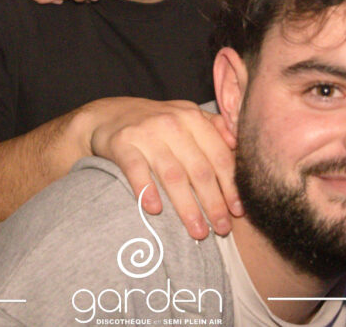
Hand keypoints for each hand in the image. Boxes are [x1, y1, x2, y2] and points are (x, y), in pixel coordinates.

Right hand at [80, 97, 240, 239]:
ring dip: (187, 207)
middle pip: (199, 169)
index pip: (219, 155)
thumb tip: (238, 146)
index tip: (238, 211)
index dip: (230, 185)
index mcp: (193, 118)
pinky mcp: (122, 143)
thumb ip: (214, 127)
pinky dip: (146, 190)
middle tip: (222, 230)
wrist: (107, 115)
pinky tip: (155, 210)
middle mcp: (172, 123)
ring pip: (172, 174)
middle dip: (214, 203)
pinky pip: (136, 169)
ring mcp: (146, 133)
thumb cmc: (155, 123)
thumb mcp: (186, 116)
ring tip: (198, 231)